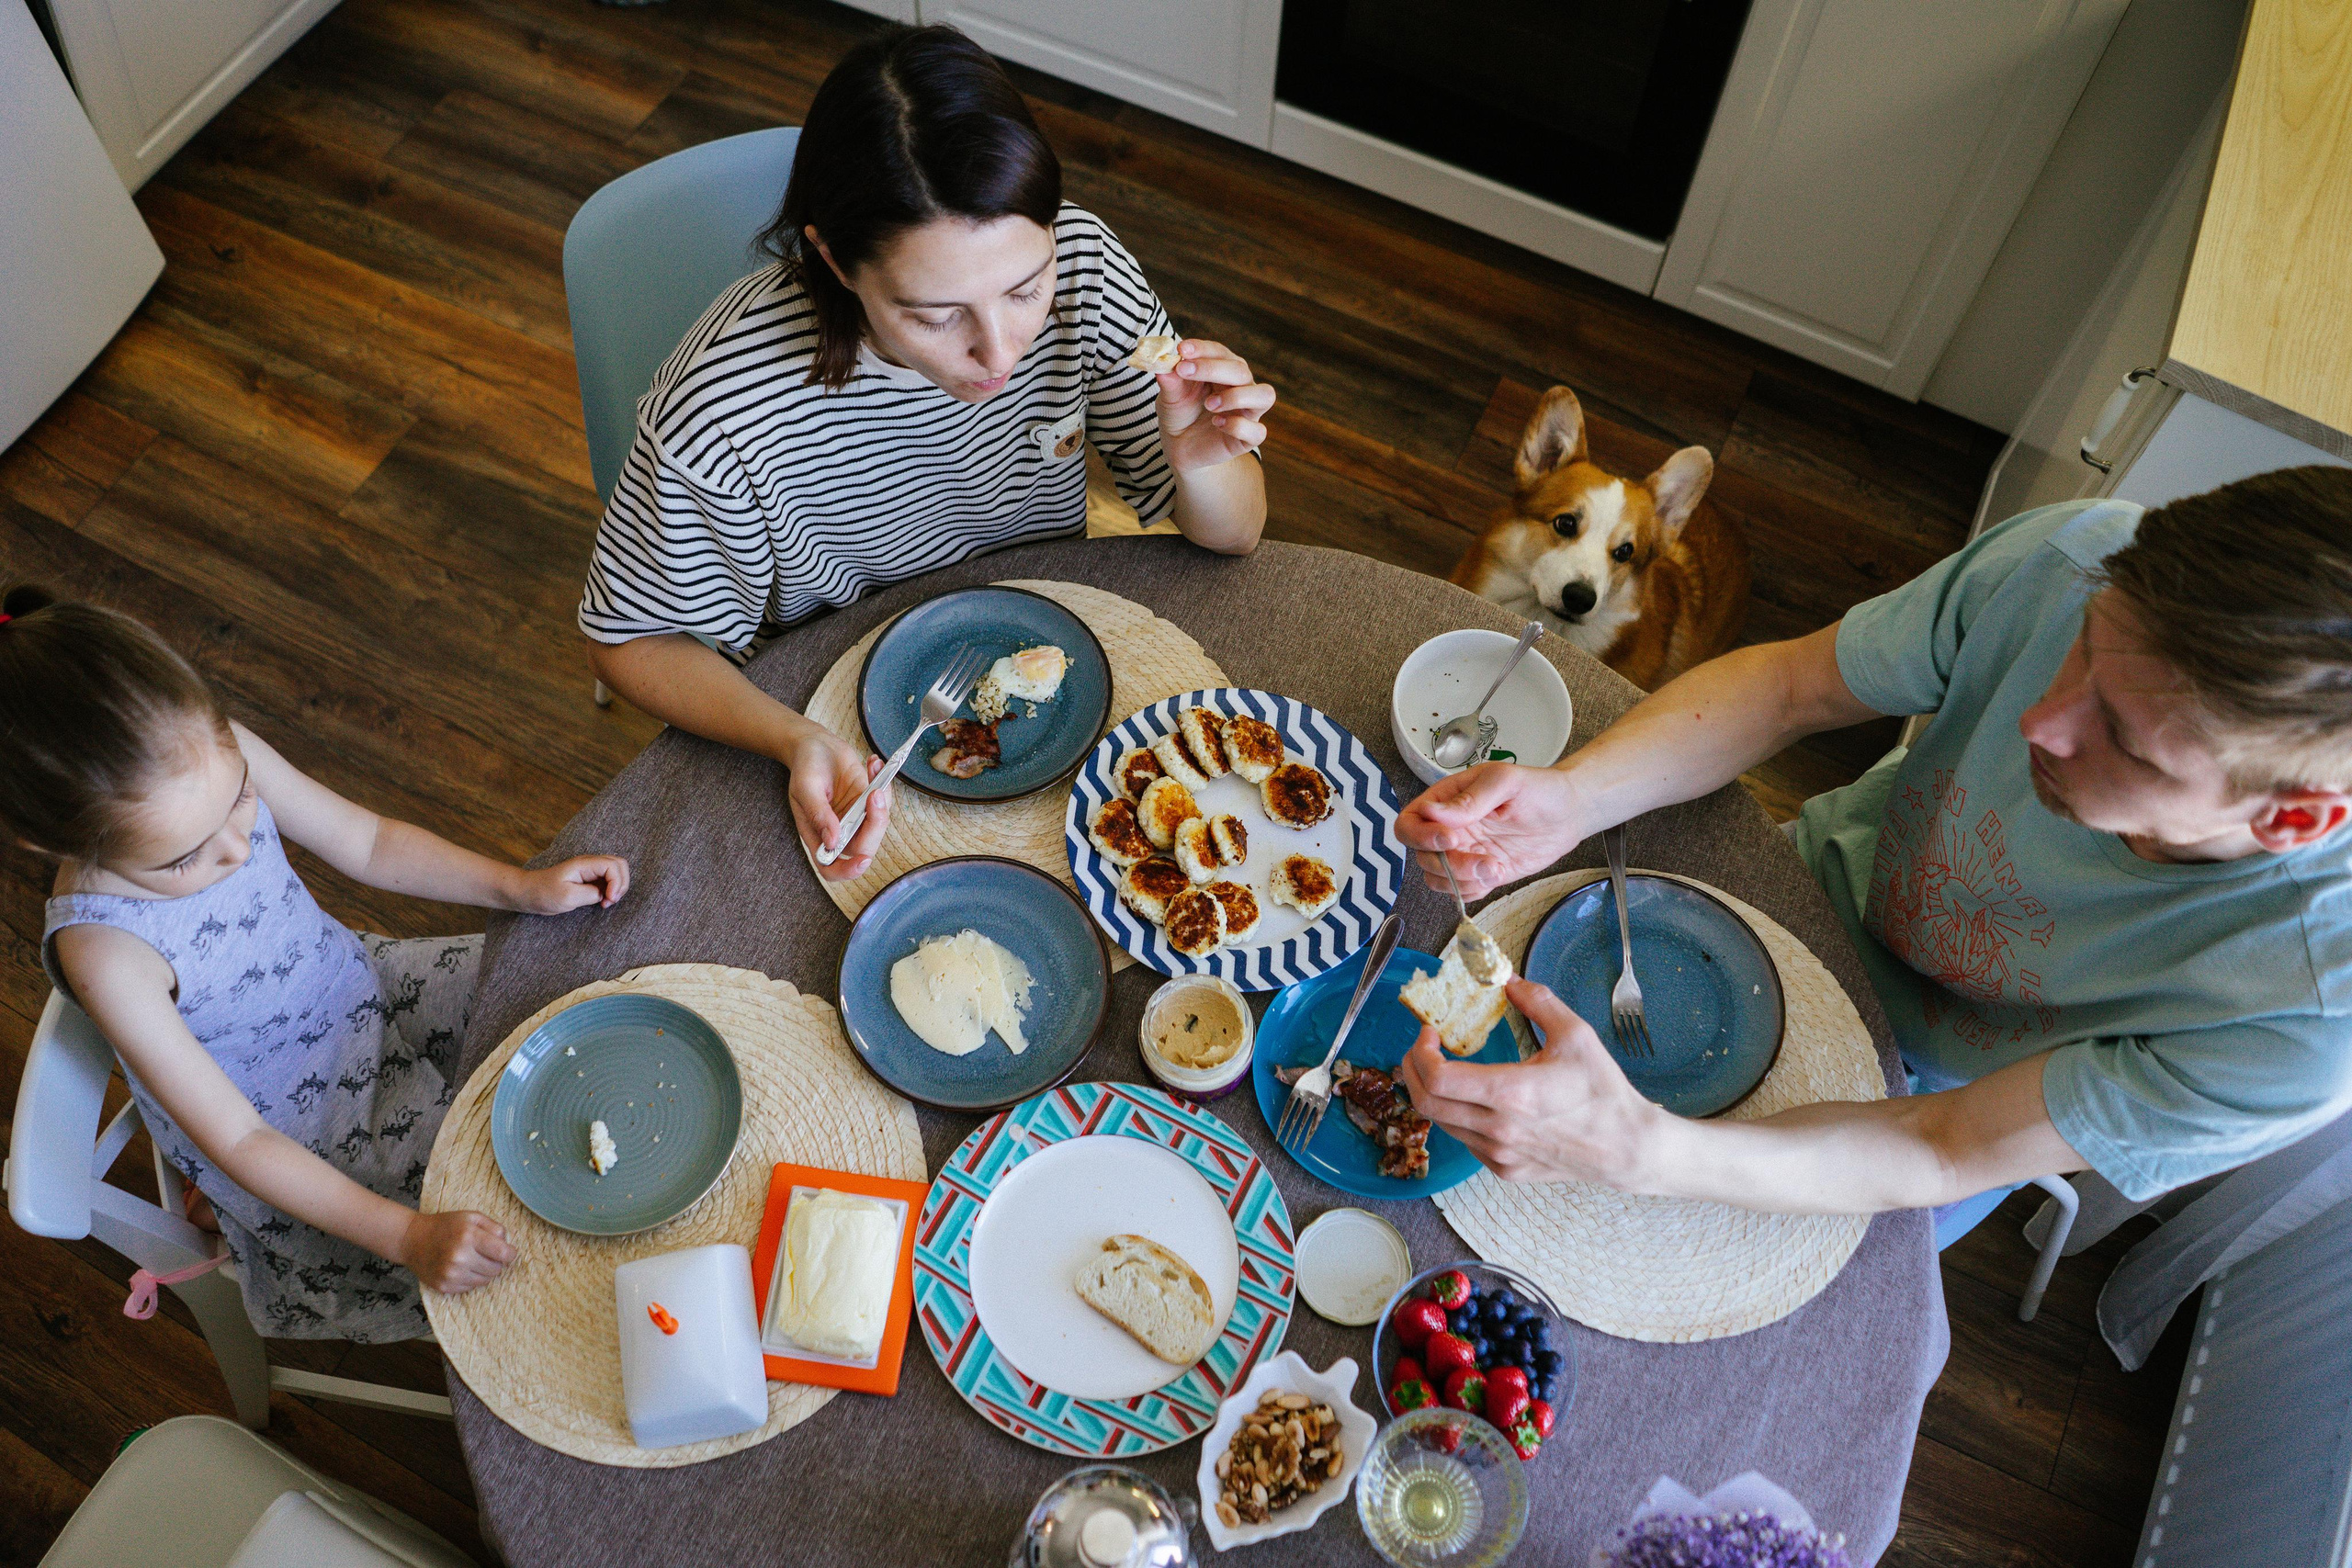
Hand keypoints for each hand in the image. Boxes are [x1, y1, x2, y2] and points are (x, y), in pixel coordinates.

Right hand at [401, 1209, 514, 1293]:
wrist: (412, 1239)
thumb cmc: (445, 1226)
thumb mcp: (471, 1217)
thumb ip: (494, 1227)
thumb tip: (508, 1245)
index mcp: (469, 1236)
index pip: (503, 1253)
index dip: (510, 1254)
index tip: (508, 1252)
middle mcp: (460, 1257)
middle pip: (496, 1269)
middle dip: (496, 1262)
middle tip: (485, 1254)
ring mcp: (451, 1274)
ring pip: (485, 1281)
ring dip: (484, 1272)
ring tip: (472, 1260)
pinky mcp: (444, 1286)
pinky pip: (471, 1288)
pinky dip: (470, 1279)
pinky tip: (461, 1268)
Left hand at [517, 855, 630, 912]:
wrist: (529, 893)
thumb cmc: (544, 893)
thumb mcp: (567, 896)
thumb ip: (591, 894)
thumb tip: (605, 894)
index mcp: (584, 864)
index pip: (613, 866)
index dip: (617, 883)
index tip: (608, 899)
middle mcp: (590, 864)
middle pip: (620, 864)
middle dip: (621, 883)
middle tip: (610, 900)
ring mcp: (590, 871)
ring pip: (617, 871)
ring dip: (618, 887)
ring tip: (606, 902)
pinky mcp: (589, 879)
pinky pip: (609, 880)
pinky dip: (612, 891)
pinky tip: (602, 901)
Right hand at [787, 729, 889, 881]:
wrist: (816, 744)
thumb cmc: (805, 766)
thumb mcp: (806, 787)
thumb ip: (818, 815)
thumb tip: (832, 841)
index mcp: (817, 835)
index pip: (831, 867)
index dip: (848, 870)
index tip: (862, 859)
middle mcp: (838, 831)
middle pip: (864, 847)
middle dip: (875, 824)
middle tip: (874, 793)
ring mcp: (855, 817)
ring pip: (878, 824)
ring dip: (882, 799)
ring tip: (872, 767)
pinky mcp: (868, 802)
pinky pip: (884, 802)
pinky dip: (884, 782)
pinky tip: (873, 764)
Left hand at [1153, 338, 1274, 470]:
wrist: (1181, 448)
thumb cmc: (1180, 414)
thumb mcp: (1170, 396)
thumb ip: (1170, 381)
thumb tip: (1163, 364)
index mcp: (1223, 369)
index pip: (1219, 352)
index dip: (1202, 349)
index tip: (1181, 349)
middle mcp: (1241, 386)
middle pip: (1241, 370)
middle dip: (1212, 368)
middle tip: (1184, 371)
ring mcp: (1248, 412)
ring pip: (1264, 395)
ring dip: (1237, 396)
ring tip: (1210, 404)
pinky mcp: (1249, 438)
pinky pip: (1257, 431)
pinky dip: (1237, 426)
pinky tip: (1217, 424)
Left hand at [1395, 979, 1659, 1185]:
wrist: (1625, 1147)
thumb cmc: (1602, 1091)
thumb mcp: (1575, 1034)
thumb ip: (1537, 1002)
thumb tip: (1509, 981)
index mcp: (1512, 1094)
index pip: (1438, 1078)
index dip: (1421, 1052)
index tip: (1428, 1032)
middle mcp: (1498, 1129)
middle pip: (1427, 1103)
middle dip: (1412, 1071)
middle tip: (1421, 1049)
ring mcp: (1500, 1154)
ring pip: (1442, 1124)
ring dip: (1432, 1093)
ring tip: (1442, 1069)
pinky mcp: (1505, 1169)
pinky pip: (1465, 1141)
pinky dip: (1456, 1116)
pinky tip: (1472, 1099)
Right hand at [1398, 762, 1584, 899]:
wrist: (1570, 813)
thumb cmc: (1539, 788)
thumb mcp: (1506, 782)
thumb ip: (1470, 799)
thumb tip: (1432, 812)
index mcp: (1447, 800)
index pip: (1409, 822)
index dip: (1421, 836)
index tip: (1450, 839)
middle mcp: (1449, 829)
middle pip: (1422, 856)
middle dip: (1449, 864)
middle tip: (1482, 858)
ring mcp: (1464, 853)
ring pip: (1438, 878)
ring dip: (1463, 880)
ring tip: (1496, 867)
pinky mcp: (1481, 872)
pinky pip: (1461, 891)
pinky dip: (1475, 889)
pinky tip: (1499, 872)